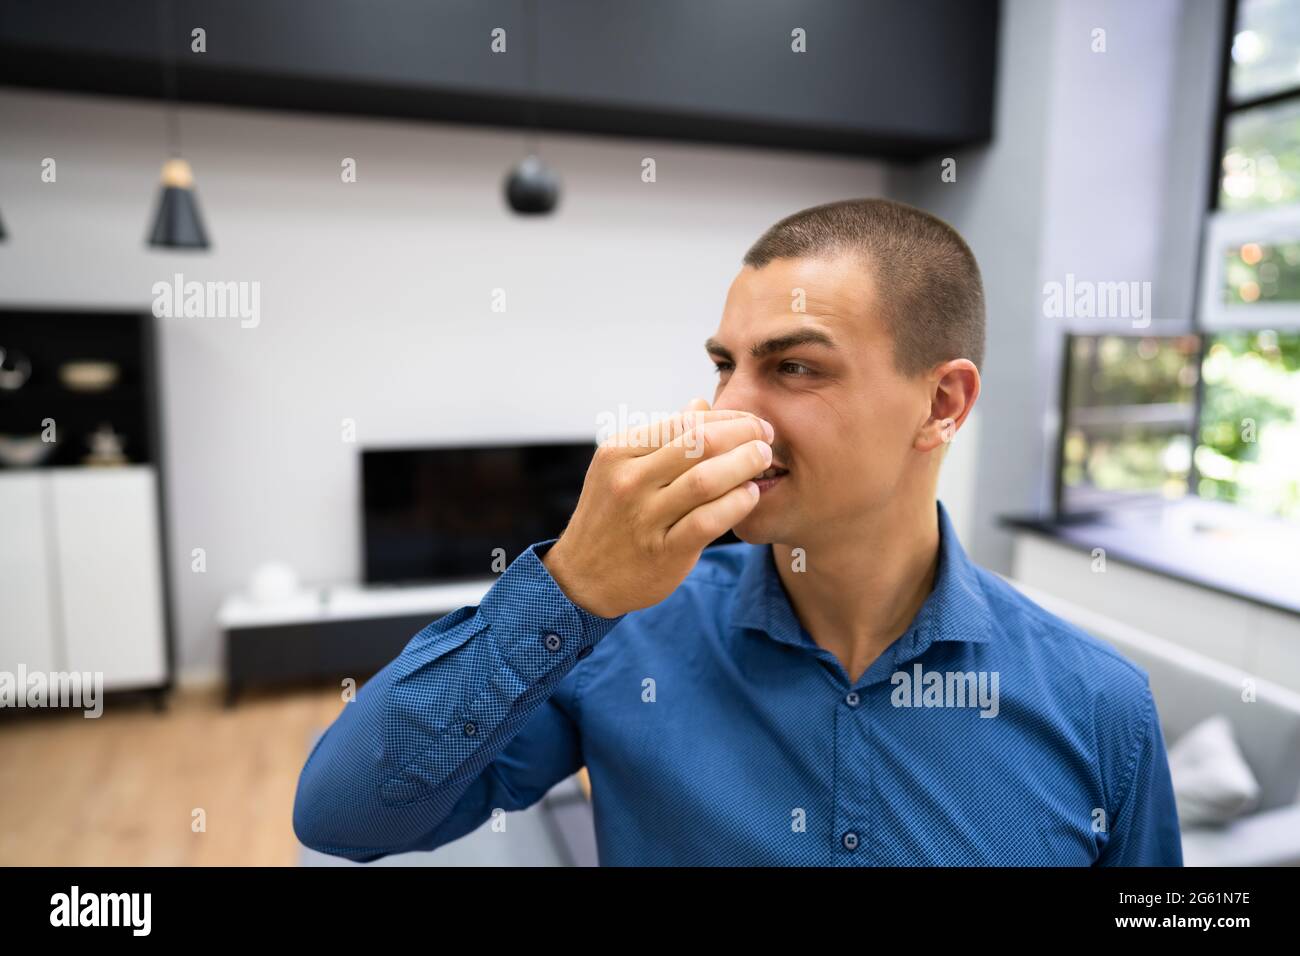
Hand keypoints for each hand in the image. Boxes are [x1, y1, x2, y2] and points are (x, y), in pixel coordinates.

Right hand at [542, 398, 772, 617]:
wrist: (582, 577)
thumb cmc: (611, 515)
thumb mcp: (621, 469)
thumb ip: (662, 437)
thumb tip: (700, 406)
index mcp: (619, 452)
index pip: (683, 423)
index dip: (726, 417)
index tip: (750, 420)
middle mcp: (628, 481)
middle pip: (698, 444)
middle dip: (742, 434)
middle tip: (766, 436)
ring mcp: (644, 518)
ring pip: (706, 480)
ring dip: (744, 465)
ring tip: (763, 460)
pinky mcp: (663, 551)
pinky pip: (708, 521)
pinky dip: (736, 504)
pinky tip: (750, 495)